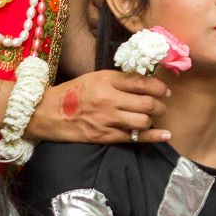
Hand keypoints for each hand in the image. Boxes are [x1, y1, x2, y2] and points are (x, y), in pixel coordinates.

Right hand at [28, 71, 170, 144]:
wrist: (50, 113)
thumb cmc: (74, 92)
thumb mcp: (95, 77)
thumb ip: (118, 79)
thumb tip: (144, 82)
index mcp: (106, 80)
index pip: (140, 82)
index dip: (158, 86)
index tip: (164, 90)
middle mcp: (109, 99)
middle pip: (146, 102)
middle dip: (160, 104)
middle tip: (163, 104)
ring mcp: (107, 119)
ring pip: (143, 120)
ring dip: (154, 118)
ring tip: (155, 116)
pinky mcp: (105, 136)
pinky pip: (134, 137)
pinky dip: (152, 136)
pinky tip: (164, 135)